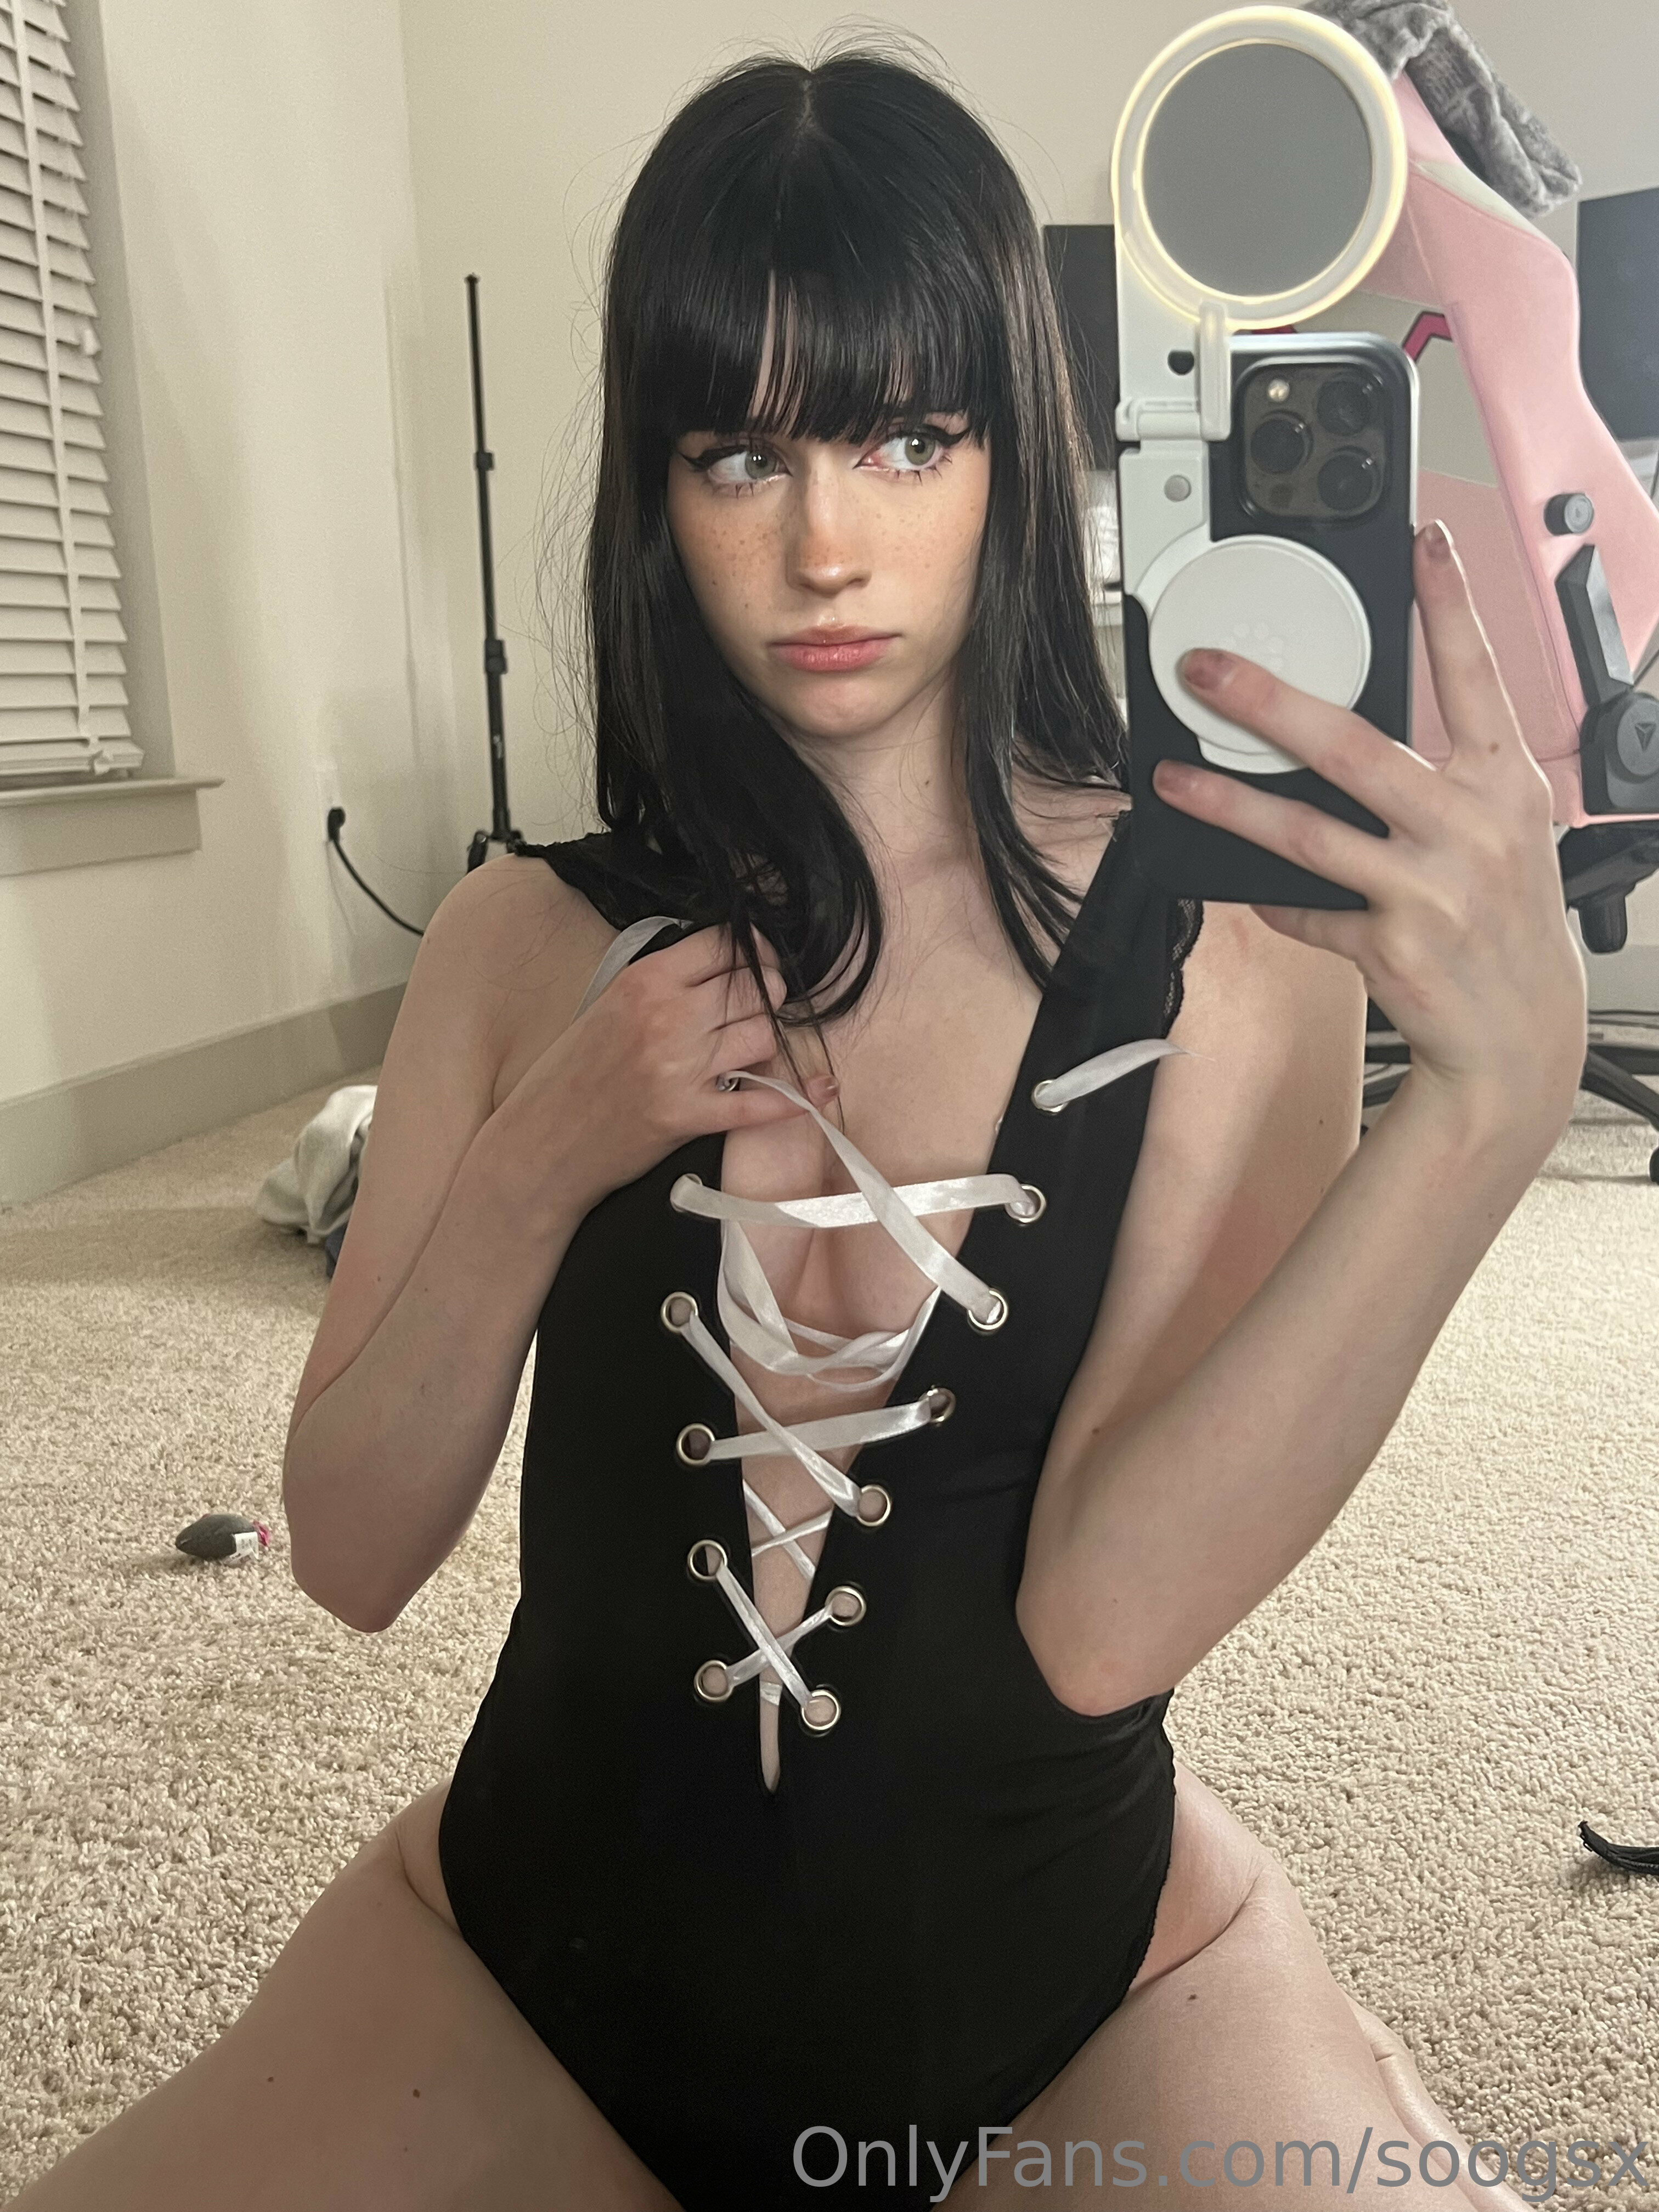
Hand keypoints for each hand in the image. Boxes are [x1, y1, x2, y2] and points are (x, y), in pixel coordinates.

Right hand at [492, 924, 833, 1217]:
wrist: (541, 1141)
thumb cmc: (570, 1073)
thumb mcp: (607, 1005)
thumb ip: (662, 983)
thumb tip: (720, 964)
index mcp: (645, 981)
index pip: (724, 945)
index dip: (754, 950)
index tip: (761, 960)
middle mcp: (667, 1018)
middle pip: (755, 990)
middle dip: (769, 996)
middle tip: (760, 1008)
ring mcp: (681, 1069)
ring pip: (765, 1037)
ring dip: (768, 1042)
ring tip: (751, 1048)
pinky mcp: (689, 1116)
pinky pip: (762, 1102)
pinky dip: (793, 1098)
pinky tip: (813, 1090)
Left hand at [1150, 520, 1586, 1136]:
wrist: (1519, 1037)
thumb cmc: (1502, 919)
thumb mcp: (1500, 833)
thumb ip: (1443, 778)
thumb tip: (1345, 732)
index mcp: (1504, 786)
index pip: (1475, 678)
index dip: (1449, 606)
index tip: (1423, 543)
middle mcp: (1471, 830)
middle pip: (1353, 747)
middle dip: (1270, 702)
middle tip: (1210, 670)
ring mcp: (1430, 890)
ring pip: (1306, 833)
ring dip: (1228, 804)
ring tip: (1174, 778)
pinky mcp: (1391, 947)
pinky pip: (1304, 909)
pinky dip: (1268, 896)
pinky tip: (1237, 881)